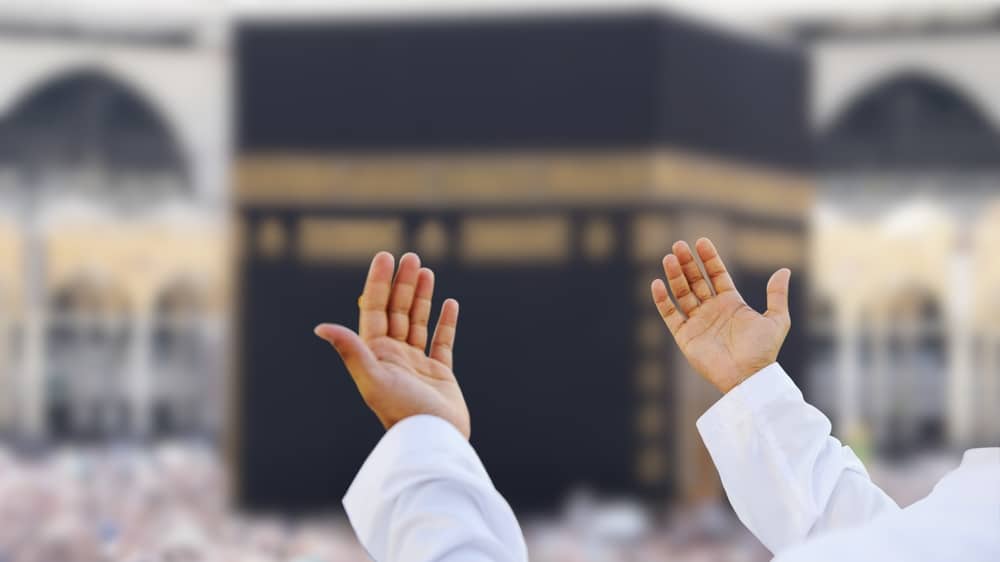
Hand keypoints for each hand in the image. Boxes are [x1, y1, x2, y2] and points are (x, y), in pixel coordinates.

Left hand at [314, 252, 469, 437]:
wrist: (433, 440)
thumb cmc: (401, 411)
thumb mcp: (372, 379)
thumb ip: (351, 350)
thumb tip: (321, 328)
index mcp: (376, 354)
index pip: (376, 310)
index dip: (379, 282)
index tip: (386, 257)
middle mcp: (394, 357)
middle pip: (397, 311)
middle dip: (403, 283)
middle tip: (411, 257)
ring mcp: (417, 365)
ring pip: (418, 321)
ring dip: (422, 296)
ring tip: (426, 271)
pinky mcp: (440, 374)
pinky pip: (442, 342)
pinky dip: (446, 322)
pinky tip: (449, 303)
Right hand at [650, 238, 790, 393]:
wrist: (748, 377)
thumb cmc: (763, 351)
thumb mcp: (776, 320)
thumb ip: (777, 295)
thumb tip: (784, 270)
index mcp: (731, 303)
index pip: (716, 275)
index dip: (709, 258)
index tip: (701, 242)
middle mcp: (712, 310)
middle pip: (696, 280)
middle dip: (687, 263)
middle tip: (679, 245)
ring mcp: (697, 322)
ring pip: (682, 293)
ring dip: (675, 276)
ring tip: (668, 258)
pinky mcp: (685, 337)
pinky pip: (670, 315)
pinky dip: (662, 300)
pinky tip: (657, 284)